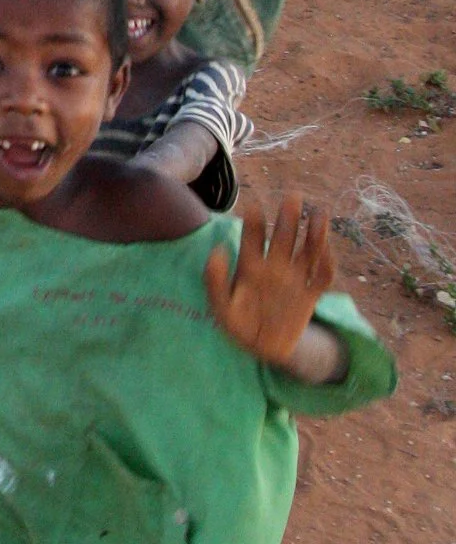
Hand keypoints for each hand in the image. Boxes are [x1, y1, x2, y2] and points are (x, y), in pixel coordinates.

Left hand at [204, 194, 333, 368]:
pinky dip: (326, 264)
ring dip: (313, 234)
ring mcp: (293, 279)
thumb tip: (217, 250)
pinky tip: (326, 251)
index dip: (253, 224)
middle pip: (282, 238)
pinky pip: (322, 277)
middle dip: (287, 218)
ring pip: (306, 251)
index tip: (254, 206)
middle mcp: (274, 267)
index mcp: (249, 266)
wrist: (262, 347)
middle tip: (292, 196)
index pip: (252, 240)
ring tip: (318, 214)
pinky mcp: (310, 294)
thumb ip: (215, 280)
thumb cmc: (237, 323)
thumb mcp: (221, 305)